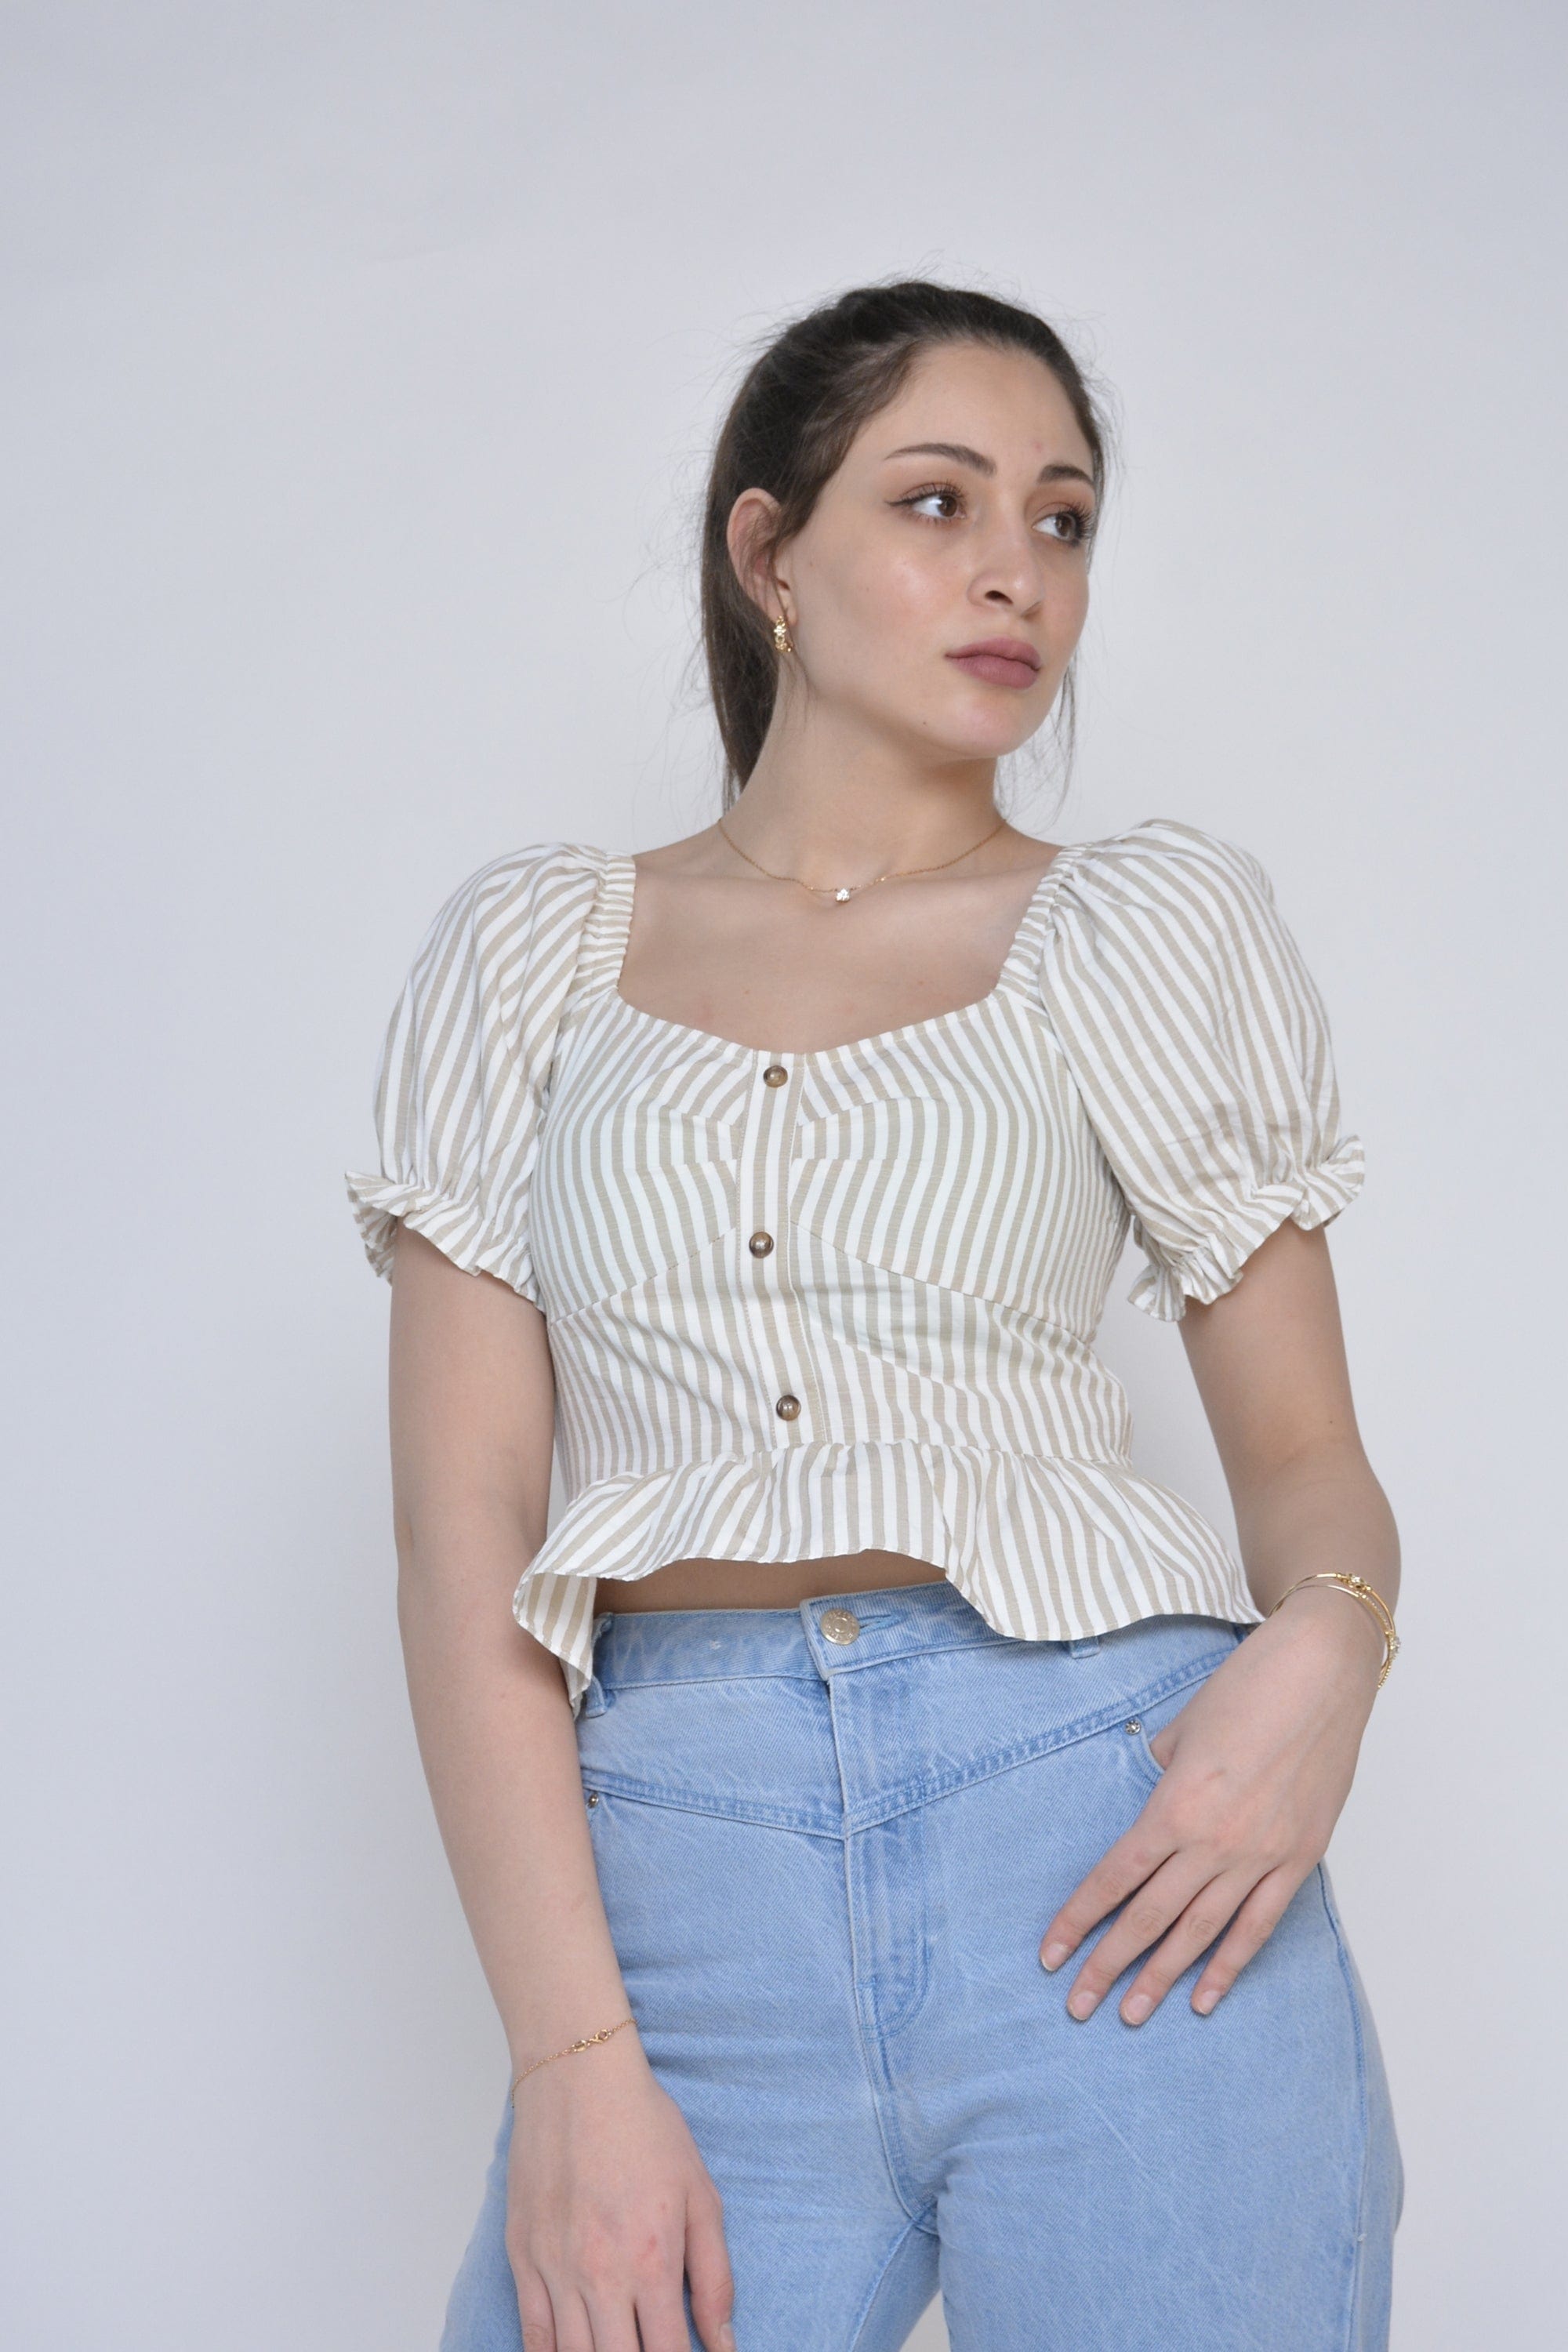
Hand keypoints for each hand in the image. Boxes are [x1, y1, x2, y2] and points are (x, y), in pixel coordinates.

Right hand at [506, 2030, 735, 2351]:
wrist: (580, 2079)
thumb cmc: (645, 2129)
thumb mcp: (701, 2197)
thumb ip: (715, 2278)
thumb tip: (724, 2344)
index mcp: (653, 2262)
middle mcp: (601, 2275)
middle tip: (651, 2350)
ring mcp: (556, 2270)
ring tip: (618, 2349)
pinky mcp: (523, 2258)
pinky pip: (532, 2336)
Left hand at [1038, 1589, 1384, 2023]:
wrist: (1323, 1673)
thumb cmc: (1249, 1687)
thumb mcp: (1185, 1727)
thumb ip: (1163, 1775)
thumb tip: (1156, 1805)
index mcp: (1175, 1804)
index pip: (1115, 1878)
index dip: (1079, 1920)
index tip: (1052, 1954)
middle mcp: (1214, 1841)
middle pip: (1149, 1916)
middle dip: (1109, 1965)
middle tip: (1078, 2005)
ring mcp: (1260, 1855)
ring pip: (1200, 1933)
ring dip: (1162, 1977)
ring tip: (1131, 2015)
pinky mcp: (1300, 1859)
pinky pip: (1258, 1925)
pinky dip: (1230, 1965)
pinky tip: (1205, 1997)